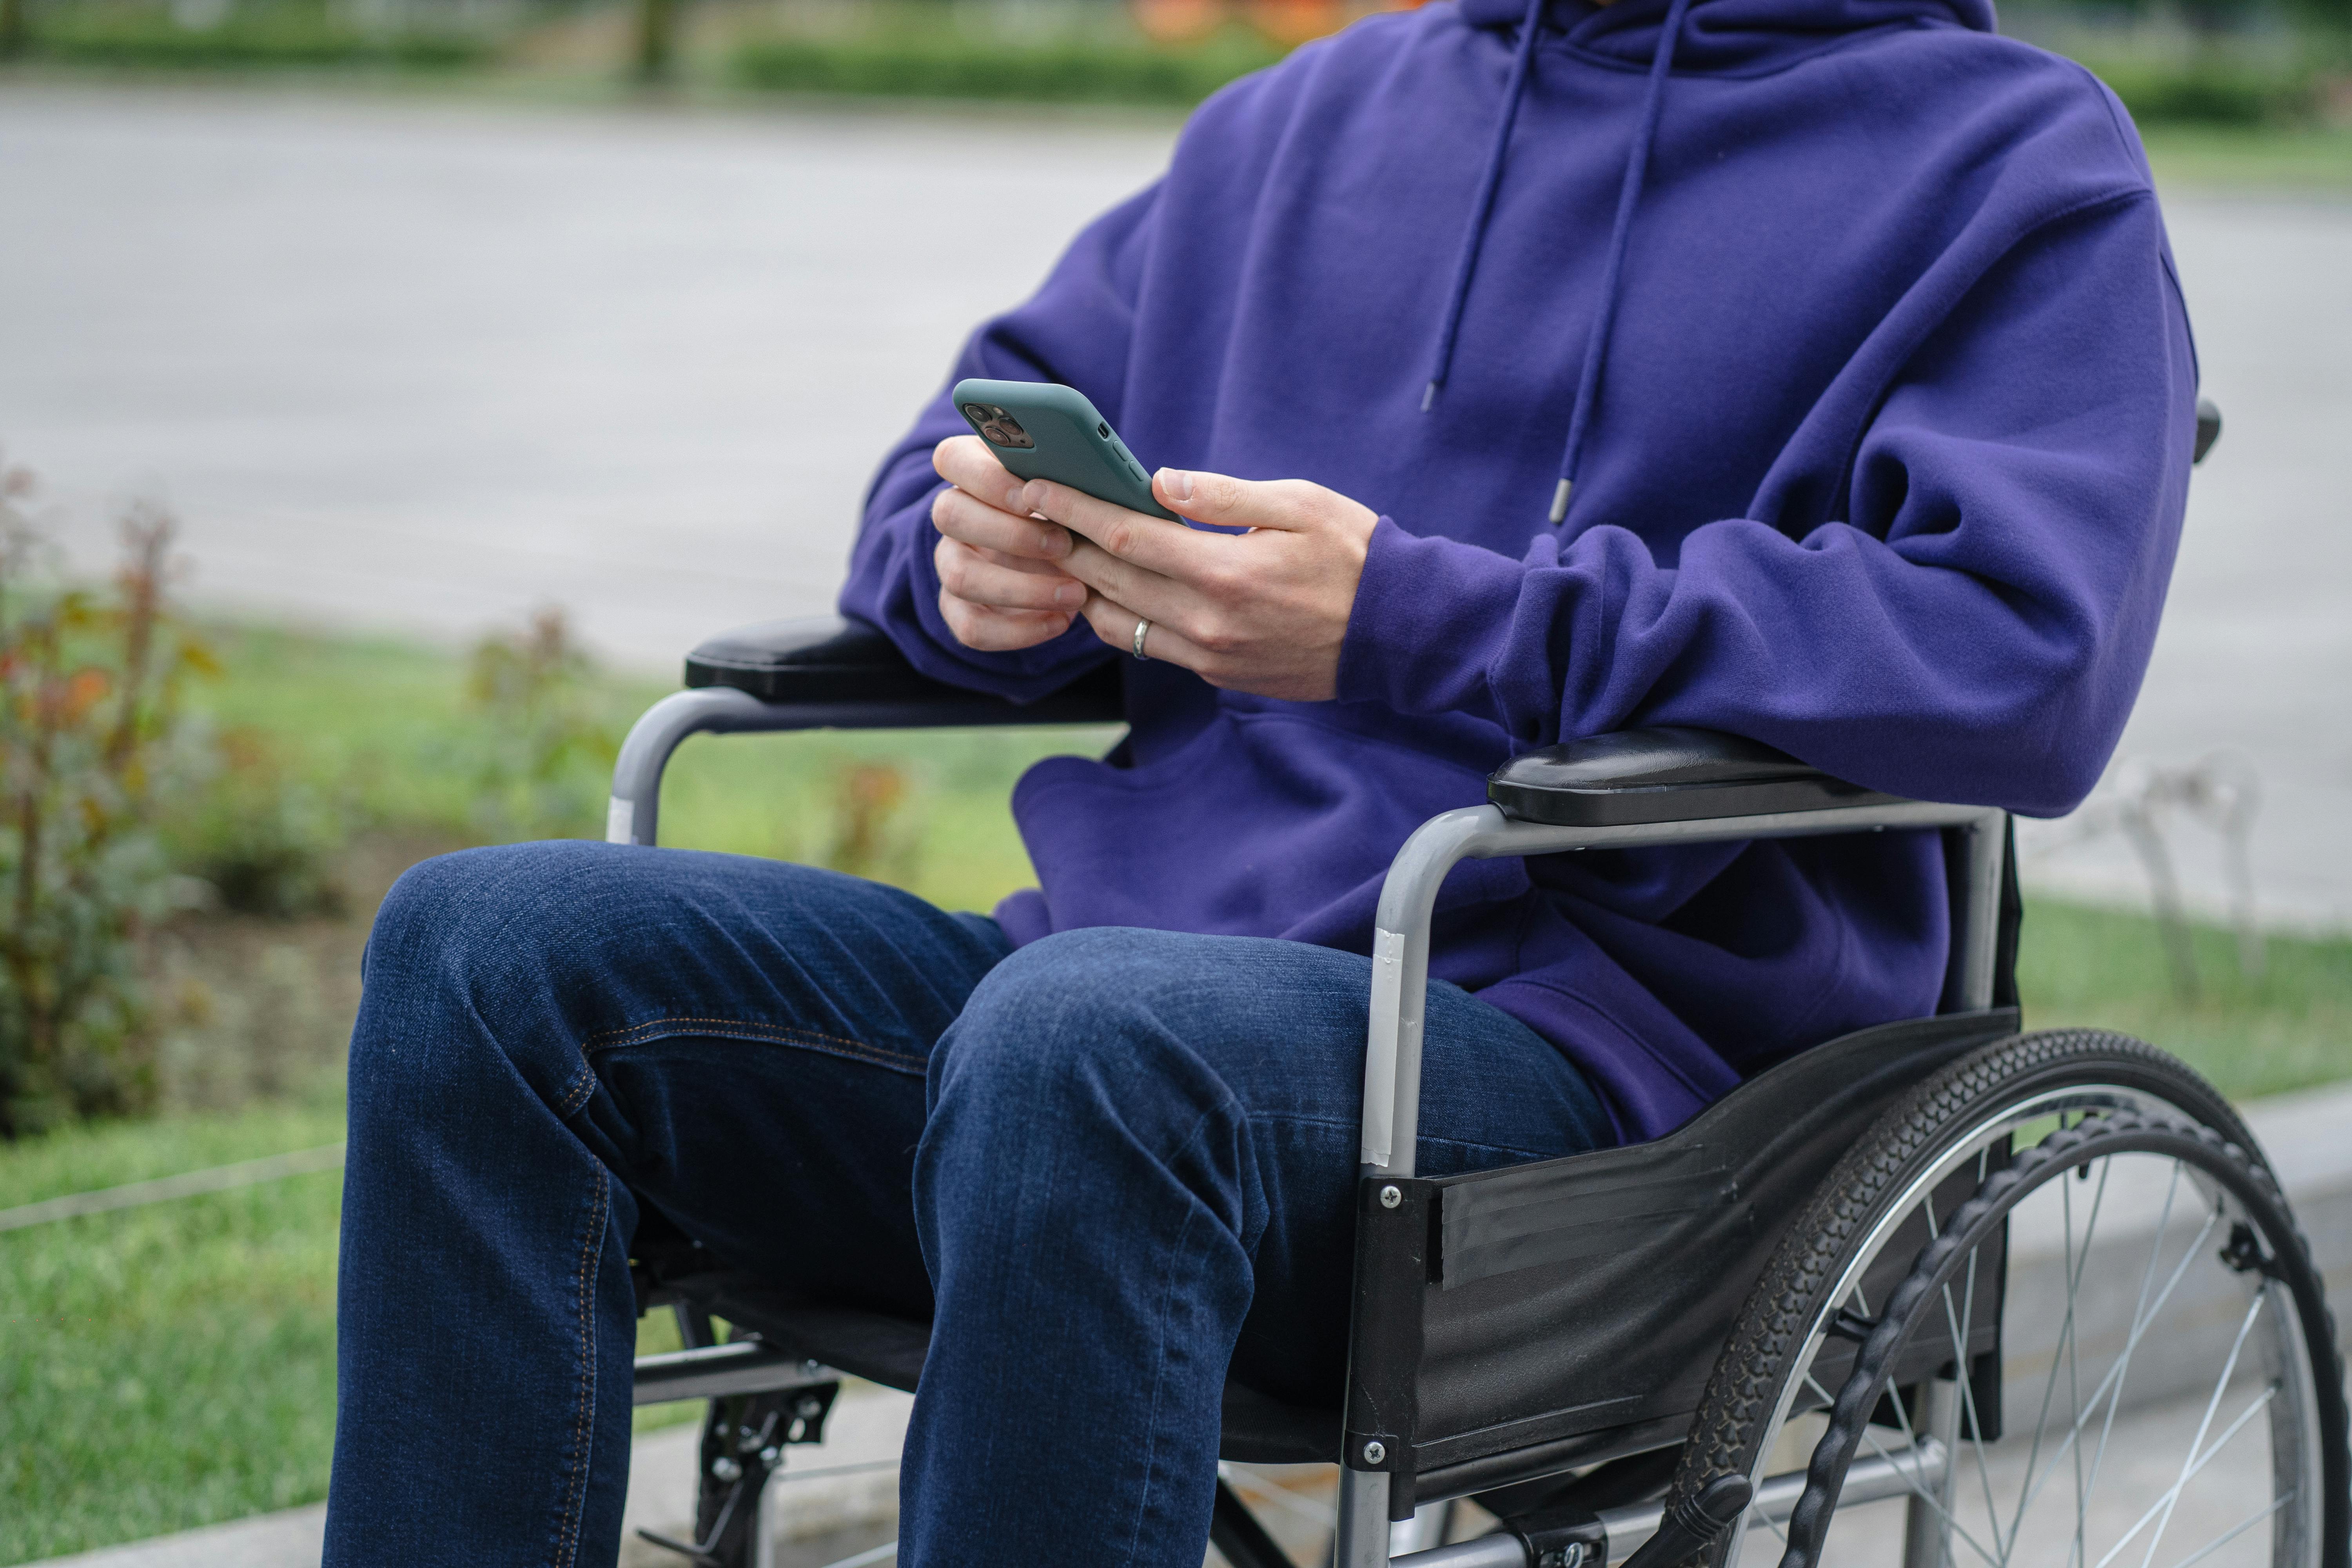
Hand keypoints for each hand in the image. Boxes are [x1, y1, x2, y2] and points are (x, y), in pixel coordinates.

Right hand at [928, 436, 1088, 651]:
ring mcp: (951, 562)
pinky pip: (971, 627)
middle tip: (1063, 544)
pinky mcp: (958, 608)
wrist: (1069, 554)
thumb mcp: (1071, 487)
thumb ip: (1066, 476)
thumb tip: (1089, 474)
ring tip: (1076, 593)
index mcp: (970, 470)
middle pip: (949, 515)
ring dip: (1021, 588)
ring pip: (960, 576)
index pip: (951, 460)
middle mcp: (953, 514)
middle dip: (1010, 534)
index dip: (987, 479)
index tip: (1032, 497)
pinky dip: (1019, 630)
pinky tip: (1062, 621)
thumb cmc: (1071, 508)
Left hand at [931, 436, 1377, 701]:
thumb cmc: (1357, 557)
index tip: (1035, 486)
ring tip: (1067, 550)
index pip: (1124, 538)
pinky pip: (1149, 645)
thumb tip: (1159, 482)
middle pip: (1107, 583)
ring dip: (1084, 587)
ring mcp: (1210, 656)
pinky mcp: (1218, 674)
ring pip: (1116, 623)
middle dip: (1063, 545)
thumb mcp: (1300, 504)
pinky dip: (1122, 615)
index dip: (1073, 510)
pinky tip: (1118, 586)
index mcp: (1224, 573)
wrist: (1401, 635)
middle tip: (1032, 514)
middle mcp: (1207, 623)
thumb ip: (1225, 495)